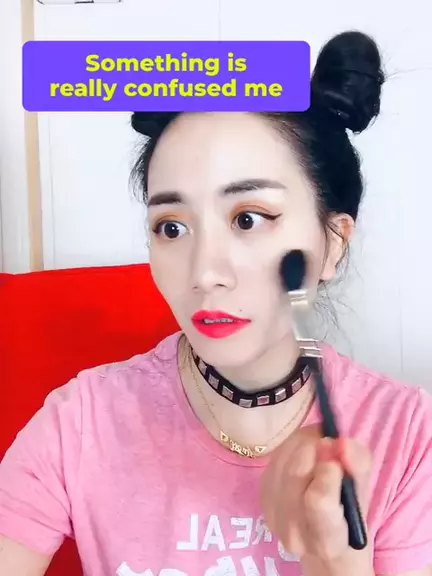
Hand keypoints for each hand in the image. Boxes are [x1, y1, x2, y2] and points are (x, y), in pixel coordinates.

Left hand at [260, 425, 372, 574]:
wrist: (321, 529)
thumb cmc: (349, 513)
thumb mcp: (363, 493)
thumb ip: (358, 468)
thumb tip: (343, 443)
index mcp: (327, 542)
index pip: (319, 503)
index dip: (327, 474)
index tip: (337, 452)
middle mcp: (293, 532)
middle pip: (296, 473)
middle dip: (316, 448)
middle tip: (332, 440)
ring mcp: (271, 512)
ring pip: (284, 460)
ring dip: (304, 443)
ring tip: (322, 443)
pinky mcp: (262, 492)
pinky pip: (275, 457)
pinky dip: (293, 446)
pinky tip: (305, 450)